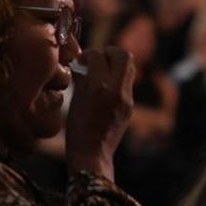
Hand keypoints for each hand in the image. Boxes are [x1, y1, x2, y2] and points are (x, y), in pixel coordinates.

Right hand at [65, 46, 135, 181]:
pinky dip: (117, 79)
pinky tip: (106, 87)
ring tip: (103, 71)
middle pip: (123, 55)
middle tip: (98, 59)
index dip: (88, 54)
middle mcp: (117, 90)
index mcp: (99, 87)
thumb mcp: (75, 99)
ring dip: (116, 64)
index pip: (98, 55)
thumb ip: (82, 77)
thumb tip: (83, 62)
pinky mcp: (131, 106)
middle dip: (110, 52)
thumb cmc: (77, 127)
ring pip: (130, 67)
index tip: (81, 60)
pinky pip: (127, 83)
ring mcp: (127, 98)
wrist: (92, 153)